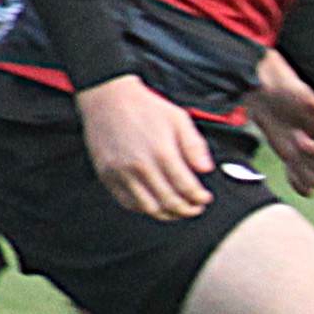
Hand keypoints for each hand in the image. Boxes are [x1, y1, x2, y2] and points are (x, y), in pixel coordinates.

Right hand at [78, 74, 215, 218]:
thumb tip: (206, 169)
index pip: (186, 187)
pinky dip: (144, 209)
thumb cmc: (146, 107)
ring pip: (148, 208)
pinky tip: (155, 204)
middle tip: (195, 208)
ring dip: (167, 214)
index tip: (205, 199)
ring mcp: (121, 174)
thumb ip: (195, 146)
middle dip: (187, 209)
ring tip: (178, 210)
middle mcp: (141, 167)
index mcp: (162, 153)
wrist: (108, 99)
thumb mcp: (179, 119)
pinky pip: (127, 202)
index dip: (199, 198)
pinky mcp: (107, 176)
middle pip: (169, 202)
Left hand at [243, 54, 313, 195]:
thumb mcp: (307, 98)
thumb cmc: (289, 95)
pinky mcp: (303, 167)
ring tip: (289, 151)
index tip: (297, 136)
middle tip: (292, 137)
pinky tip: (288, 169)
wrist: (270, 101)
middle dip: (306, 158)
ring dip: (300, 171)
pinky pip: (308, 188)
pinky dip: (297, 183)